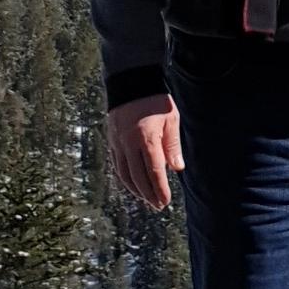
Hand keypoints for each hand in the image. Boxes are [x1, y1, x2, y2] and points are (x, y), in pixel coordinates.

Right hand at [107, 93, 184, 210]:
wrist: (130, 83)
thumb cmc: (155, 101)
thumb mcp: (171, 119)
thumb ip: (173, 145)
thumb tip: (177, 169)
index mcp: (146, 138)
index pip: (153, 172)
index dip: (160, 189)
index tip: (166, 201)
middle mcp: (129, 144)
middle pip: (138, 178)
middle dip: (149, 194)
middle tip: (158, 205)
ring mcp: (117, 144)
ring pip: (125, 175)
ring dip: (136, 190)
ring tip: (147, 199)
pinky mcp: (111, 142)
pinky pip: (117, 166)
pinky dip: (125, 179)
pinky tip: (133, 185)